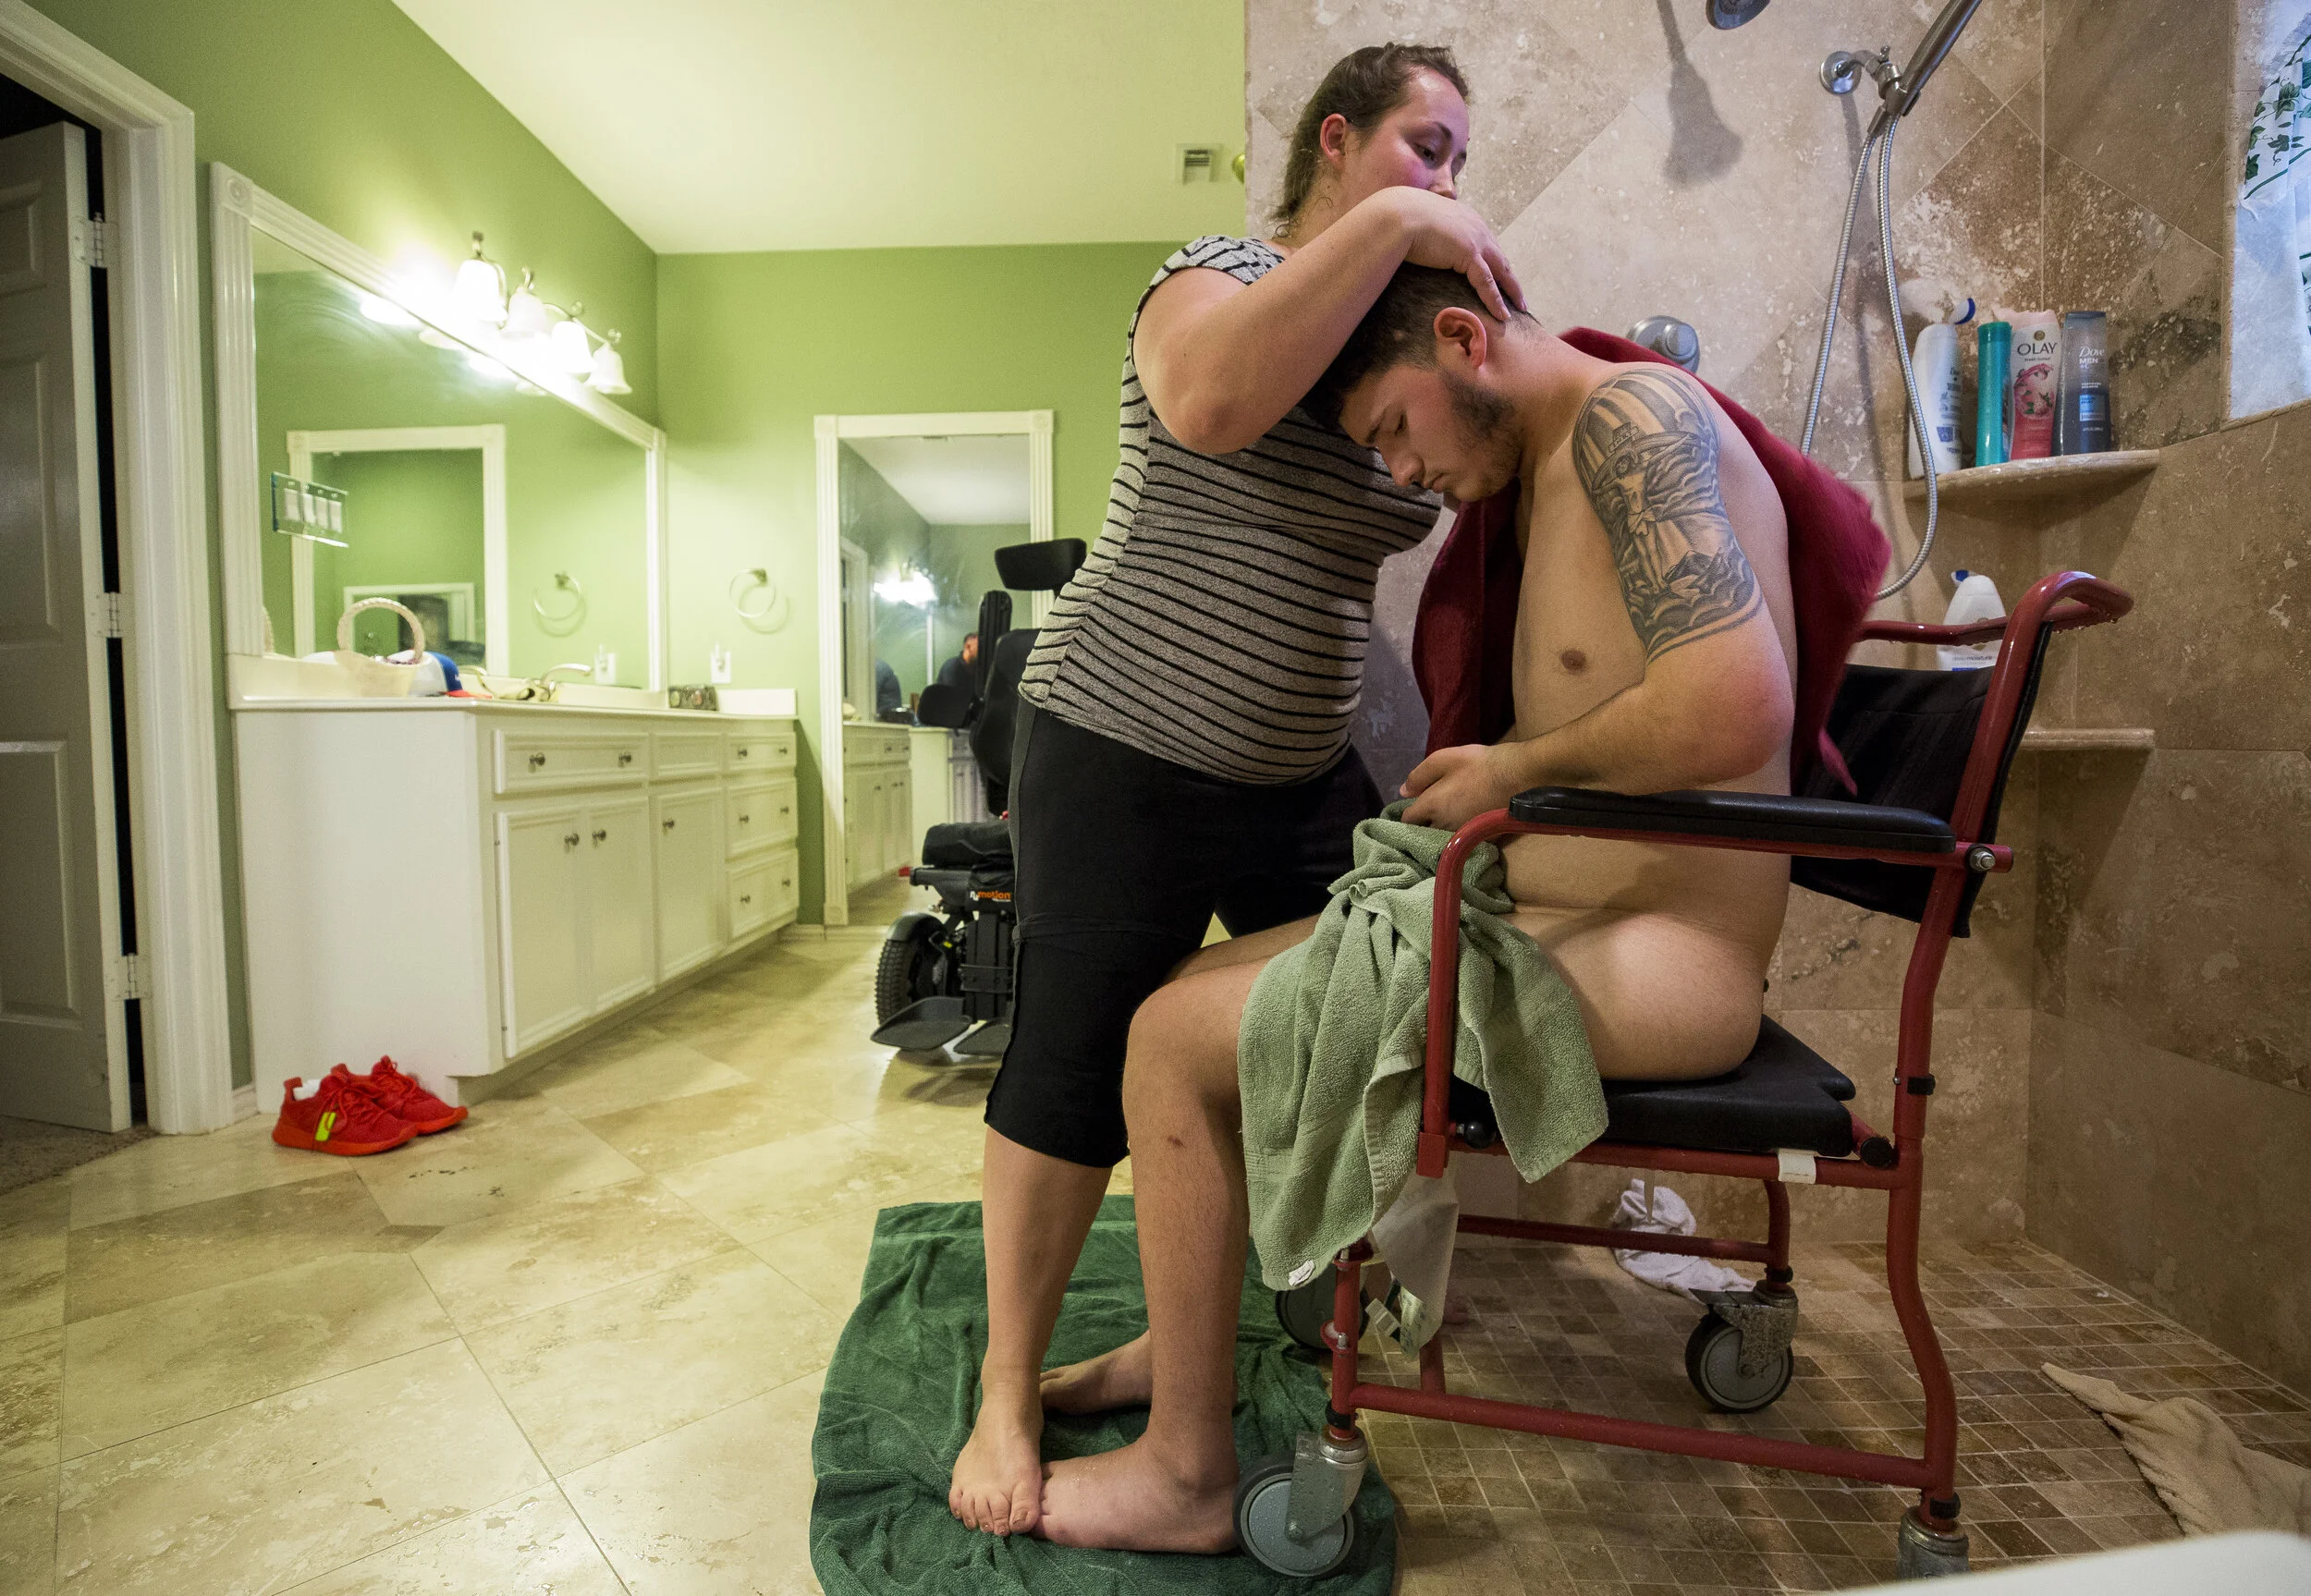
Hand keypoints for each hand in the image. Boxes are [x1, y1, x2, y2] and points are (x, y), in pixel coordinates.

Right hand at [1380, 190, 1526, 320]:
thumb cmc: (1400, 218)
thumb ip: (1429, 232)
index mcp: (1465, 217)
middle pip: (1499, 257)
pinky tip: (1502, 315)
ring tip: (1518, 308)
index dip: (1494, 262)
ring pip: (1500, 270)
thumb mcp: (1421, 222)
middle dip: (1509, 278)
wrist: (1397, 214)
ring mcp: (1475, 239)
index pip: (1486, 244)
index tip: (1500, 276)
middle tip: (1518, 296)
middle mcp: (1476, 226)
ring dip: (1511, 291)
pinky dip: (1495, 300)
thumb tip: (1421, 244)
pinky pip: (1487, 282)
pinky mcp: (1469, 253)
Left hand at [1401, 742, 1531, 830]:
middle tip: (1431, 813)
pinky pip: (1463, 840)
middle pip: (1424, 832)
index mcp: (1432, 806)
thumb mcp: (1443, 759)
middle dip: (1424, 824)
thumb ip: (1419, 776)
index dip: (1408, 813)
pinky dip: (1460, 835)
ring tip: (1447, 819)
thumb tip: (1403, 792)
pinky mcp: (1480, 839)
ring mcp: (1462, 834)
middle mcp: (1443, 825)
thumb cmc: (1479, 764)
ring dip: (1441, 831)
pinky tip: (1466, 824)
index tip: (1414, 807)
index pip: (1408, 820)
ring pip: (1442, 837)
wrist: (1517, 776)